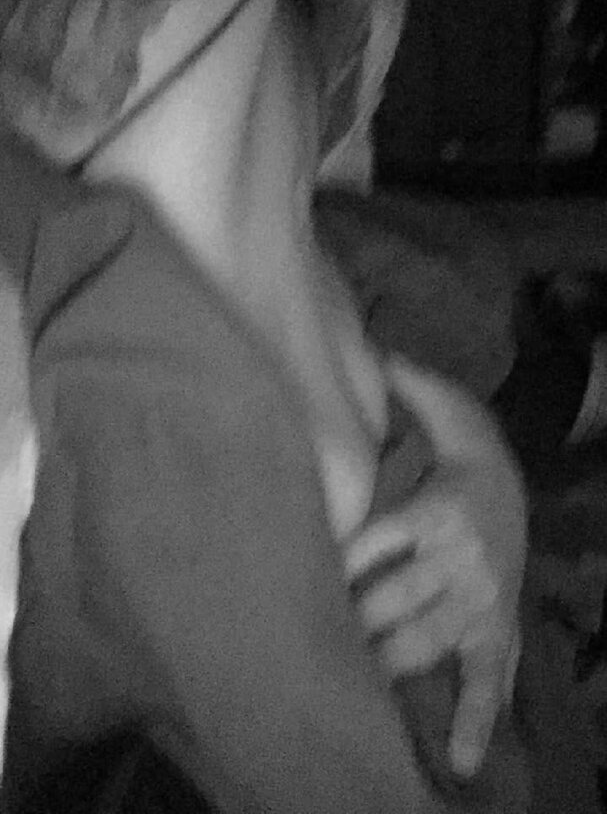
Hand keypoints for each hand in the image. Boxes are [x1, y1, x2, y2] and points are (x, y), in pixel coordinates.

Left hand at [345, 356, 526, 777]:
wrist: (527, 489)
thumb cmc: (475, 453)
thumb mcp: (452, 411)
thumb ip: (411, 387)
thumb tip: (370, 346)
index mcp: (439, 510)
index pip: (376, 541)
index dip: (336, 563)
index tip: (298, 575)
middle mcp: (460, 561)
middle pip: (393, 600)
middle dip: (350, 622)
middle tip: (305, 639)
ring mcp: (480, 603)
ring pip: (426, 643)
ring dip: (385, 666)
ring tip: (347, 686)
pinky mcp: (497, 631)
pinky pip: (488, 681)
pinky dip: (474, 722)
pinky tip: (456, 762)